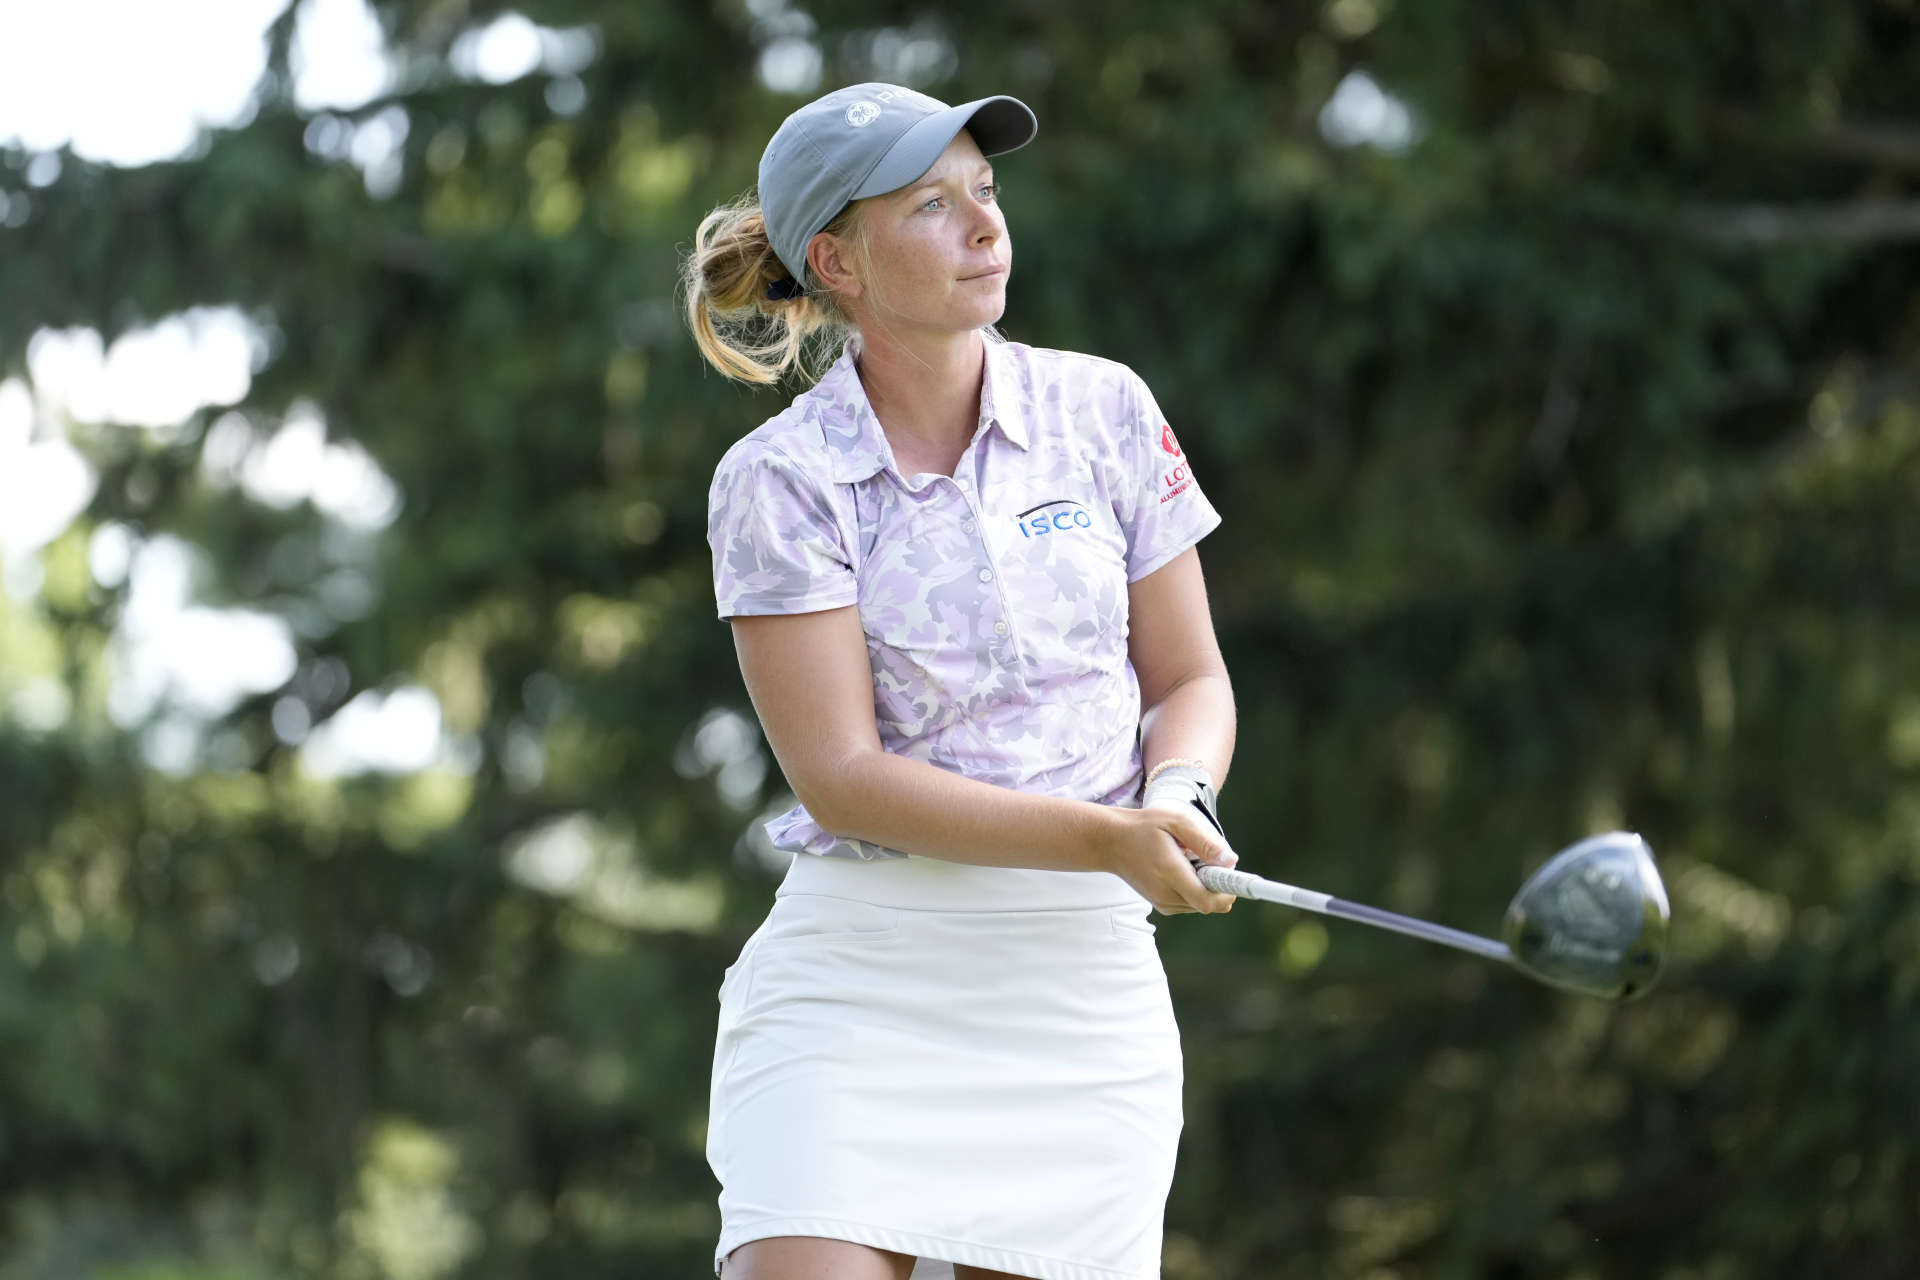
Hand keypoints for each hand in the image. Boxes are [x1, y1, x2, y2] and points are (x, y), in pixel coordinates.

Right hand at [1100, 799, 1236, 915]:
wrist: (1111, 842)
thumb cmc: (1144, 827)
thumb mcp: (1176, 821)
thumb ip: (1205, 841)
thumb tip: (1231, 861)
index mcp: (1170, 874)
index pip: (1208, 901)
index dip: (1227, 893)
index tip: (1233, 877)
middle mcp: (1165, 895)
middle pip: (1209, 904)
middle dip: (1217, 885)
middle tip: (1206, 859)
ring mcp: (1162, 903)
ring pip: (1201, 904)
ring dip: (1205, 886)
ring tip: (1188, 861)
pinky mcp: (1161, 905)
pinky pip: (1190, 903)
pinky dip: (1194, 888)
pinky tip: (1181, 868)